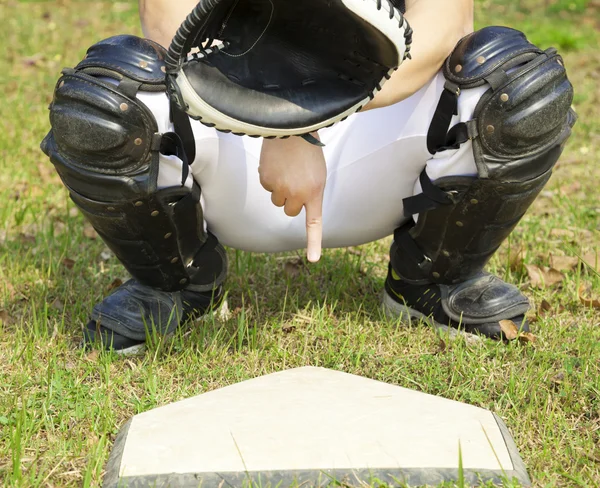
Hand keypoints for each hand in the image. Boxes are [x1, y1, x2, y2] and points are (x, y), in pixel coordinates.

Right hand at [258, 135, 326, 261]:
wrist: (293, 127)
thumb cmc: (308, 151)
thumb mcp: (318, 173)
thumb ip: (310, 192)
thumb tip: (292, 206)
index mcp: (315, 192)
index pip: (314, 223)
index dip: (313, 243)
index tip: (313, 260)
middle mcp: (298, 194)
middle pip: (289, 210)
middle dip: (290, 200)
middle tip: (295, 181)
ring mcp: (281, 188)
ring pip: (277, 200)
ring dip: (280, 189)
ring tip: (287, 169)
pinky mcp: (266, 180)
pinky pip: (267, 187)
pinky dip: (270, 177)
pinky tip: (277, 163)